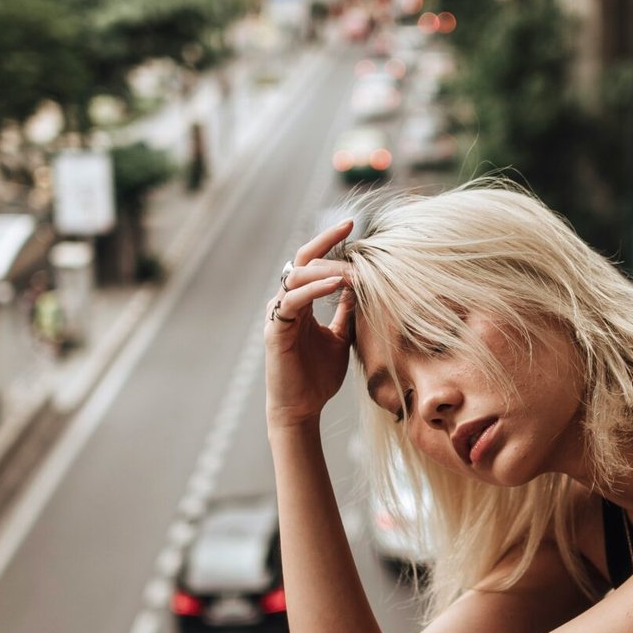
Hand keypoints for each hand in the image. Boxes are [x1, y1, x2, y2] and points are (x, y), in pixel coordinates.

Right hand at [265, 218, 355, 428]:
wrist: (302, 408)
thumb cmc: (318, 376)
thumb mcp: (340, 336)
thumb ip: (345, 312)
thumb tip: (357, 287)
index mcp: (300, 302)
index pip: (311, 261)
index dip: (328, 241)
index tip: (350, 224)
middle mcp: (285, 303)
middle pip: (302, 260)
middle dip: (326, 243)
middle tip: (352, 234)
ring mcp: (278, 315)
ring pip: (297, 276)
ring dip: (327, 268)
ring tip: (354, 269)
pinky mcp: (275, 331)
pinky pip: (292, 301)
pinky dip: (314, 290)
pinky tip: (337, 284)